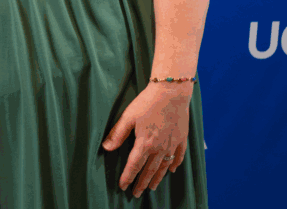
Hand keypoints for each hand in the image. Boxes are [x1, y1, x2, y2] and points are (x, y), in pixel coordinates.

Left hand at [102, 82, 191, 196]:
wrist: (171, 93)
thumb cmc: (147, 102)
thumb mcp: (128, 116)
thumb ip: (117, 134)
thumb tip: (106, 148)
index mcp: (145, 143)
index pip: (134, 165)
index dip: (128, 177)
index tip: (123, 186)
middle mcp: (160, 148)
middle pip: (149, 170)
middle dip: (142, 183)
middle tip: (136, 193)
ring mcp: (172, 145)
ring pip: (163, 167)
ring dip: (157, 178)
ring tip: (152, 188)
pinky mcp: (181, 139)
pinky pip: (178, 157)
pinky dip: (174, 165)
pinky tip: (172, 170)